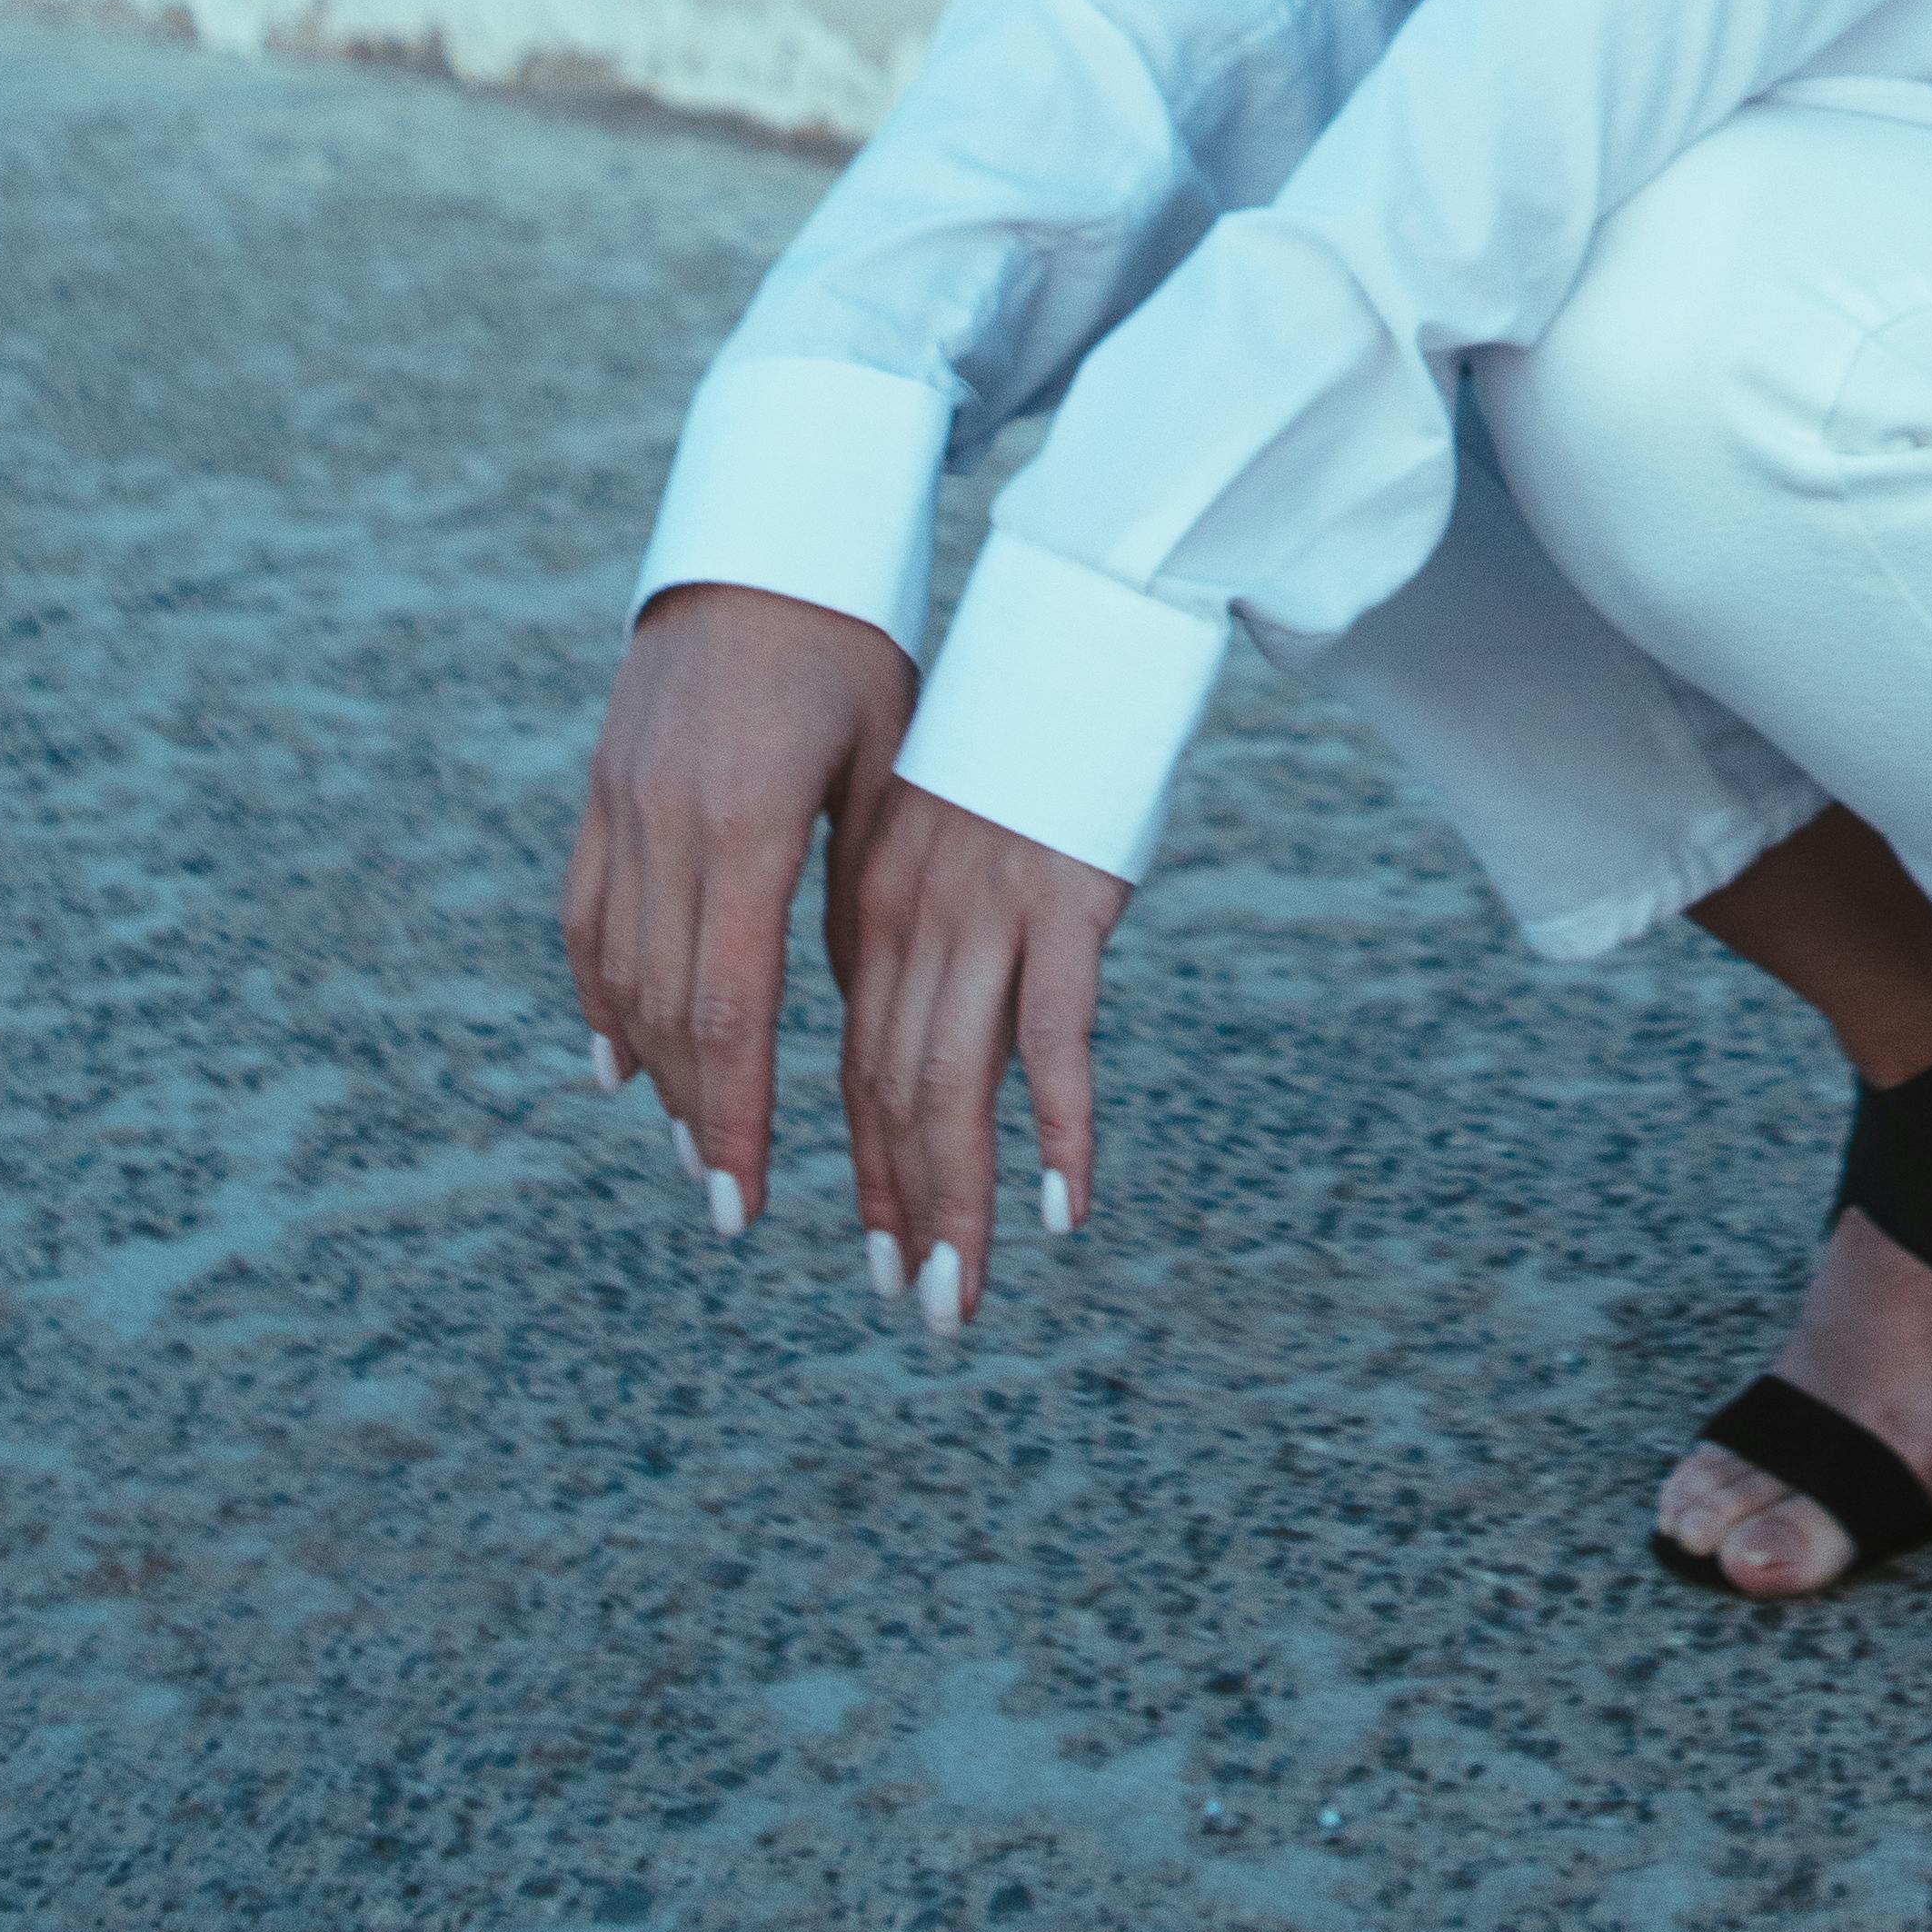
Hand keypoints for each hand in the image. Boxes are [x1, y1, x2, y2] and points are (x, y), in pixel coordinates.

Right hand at [562, 579, 914, 1237]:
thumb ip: (858, 882)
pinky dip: (601, 993)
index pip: (731, 1008)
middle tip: (726, 1203)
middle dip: (701, 1116)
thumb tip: (849, 1006)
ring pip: (621, 971)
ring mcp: (622, 804)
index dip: (739, 1114)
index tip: (750, 1201)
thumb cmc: (859, 642)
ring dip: (653, 1069)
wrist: (769, 531)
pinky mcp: (603, 788)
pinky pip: (588, 914)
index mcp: (747, 823)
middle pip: (668, 1010)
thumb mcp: (883, 760)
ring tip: (689, 1147)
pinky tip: (620, 1059)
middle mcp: (667, 822)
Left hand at [839, 779, 1131, 1330]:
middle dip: (903, 1211)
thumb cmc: (1020, 733)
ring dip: (958, 1203)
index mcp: (877, 904)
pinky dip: (1057, 1127)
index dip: (869, 1166)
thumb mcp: (945, 833)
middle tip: (919, 1307)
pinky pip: (1053, 1036)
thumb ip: (924, 925)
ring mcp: (986, 913)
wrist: (1071, 625)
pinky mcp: (1063, 902)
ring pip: (955, 1087)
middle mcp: (914, 918)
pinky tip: (1063, 1203)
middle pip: (894, 1094)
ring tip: (960, 1293)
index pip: (859, 1063)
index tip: (880, 1248)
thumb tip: (926, 1023)